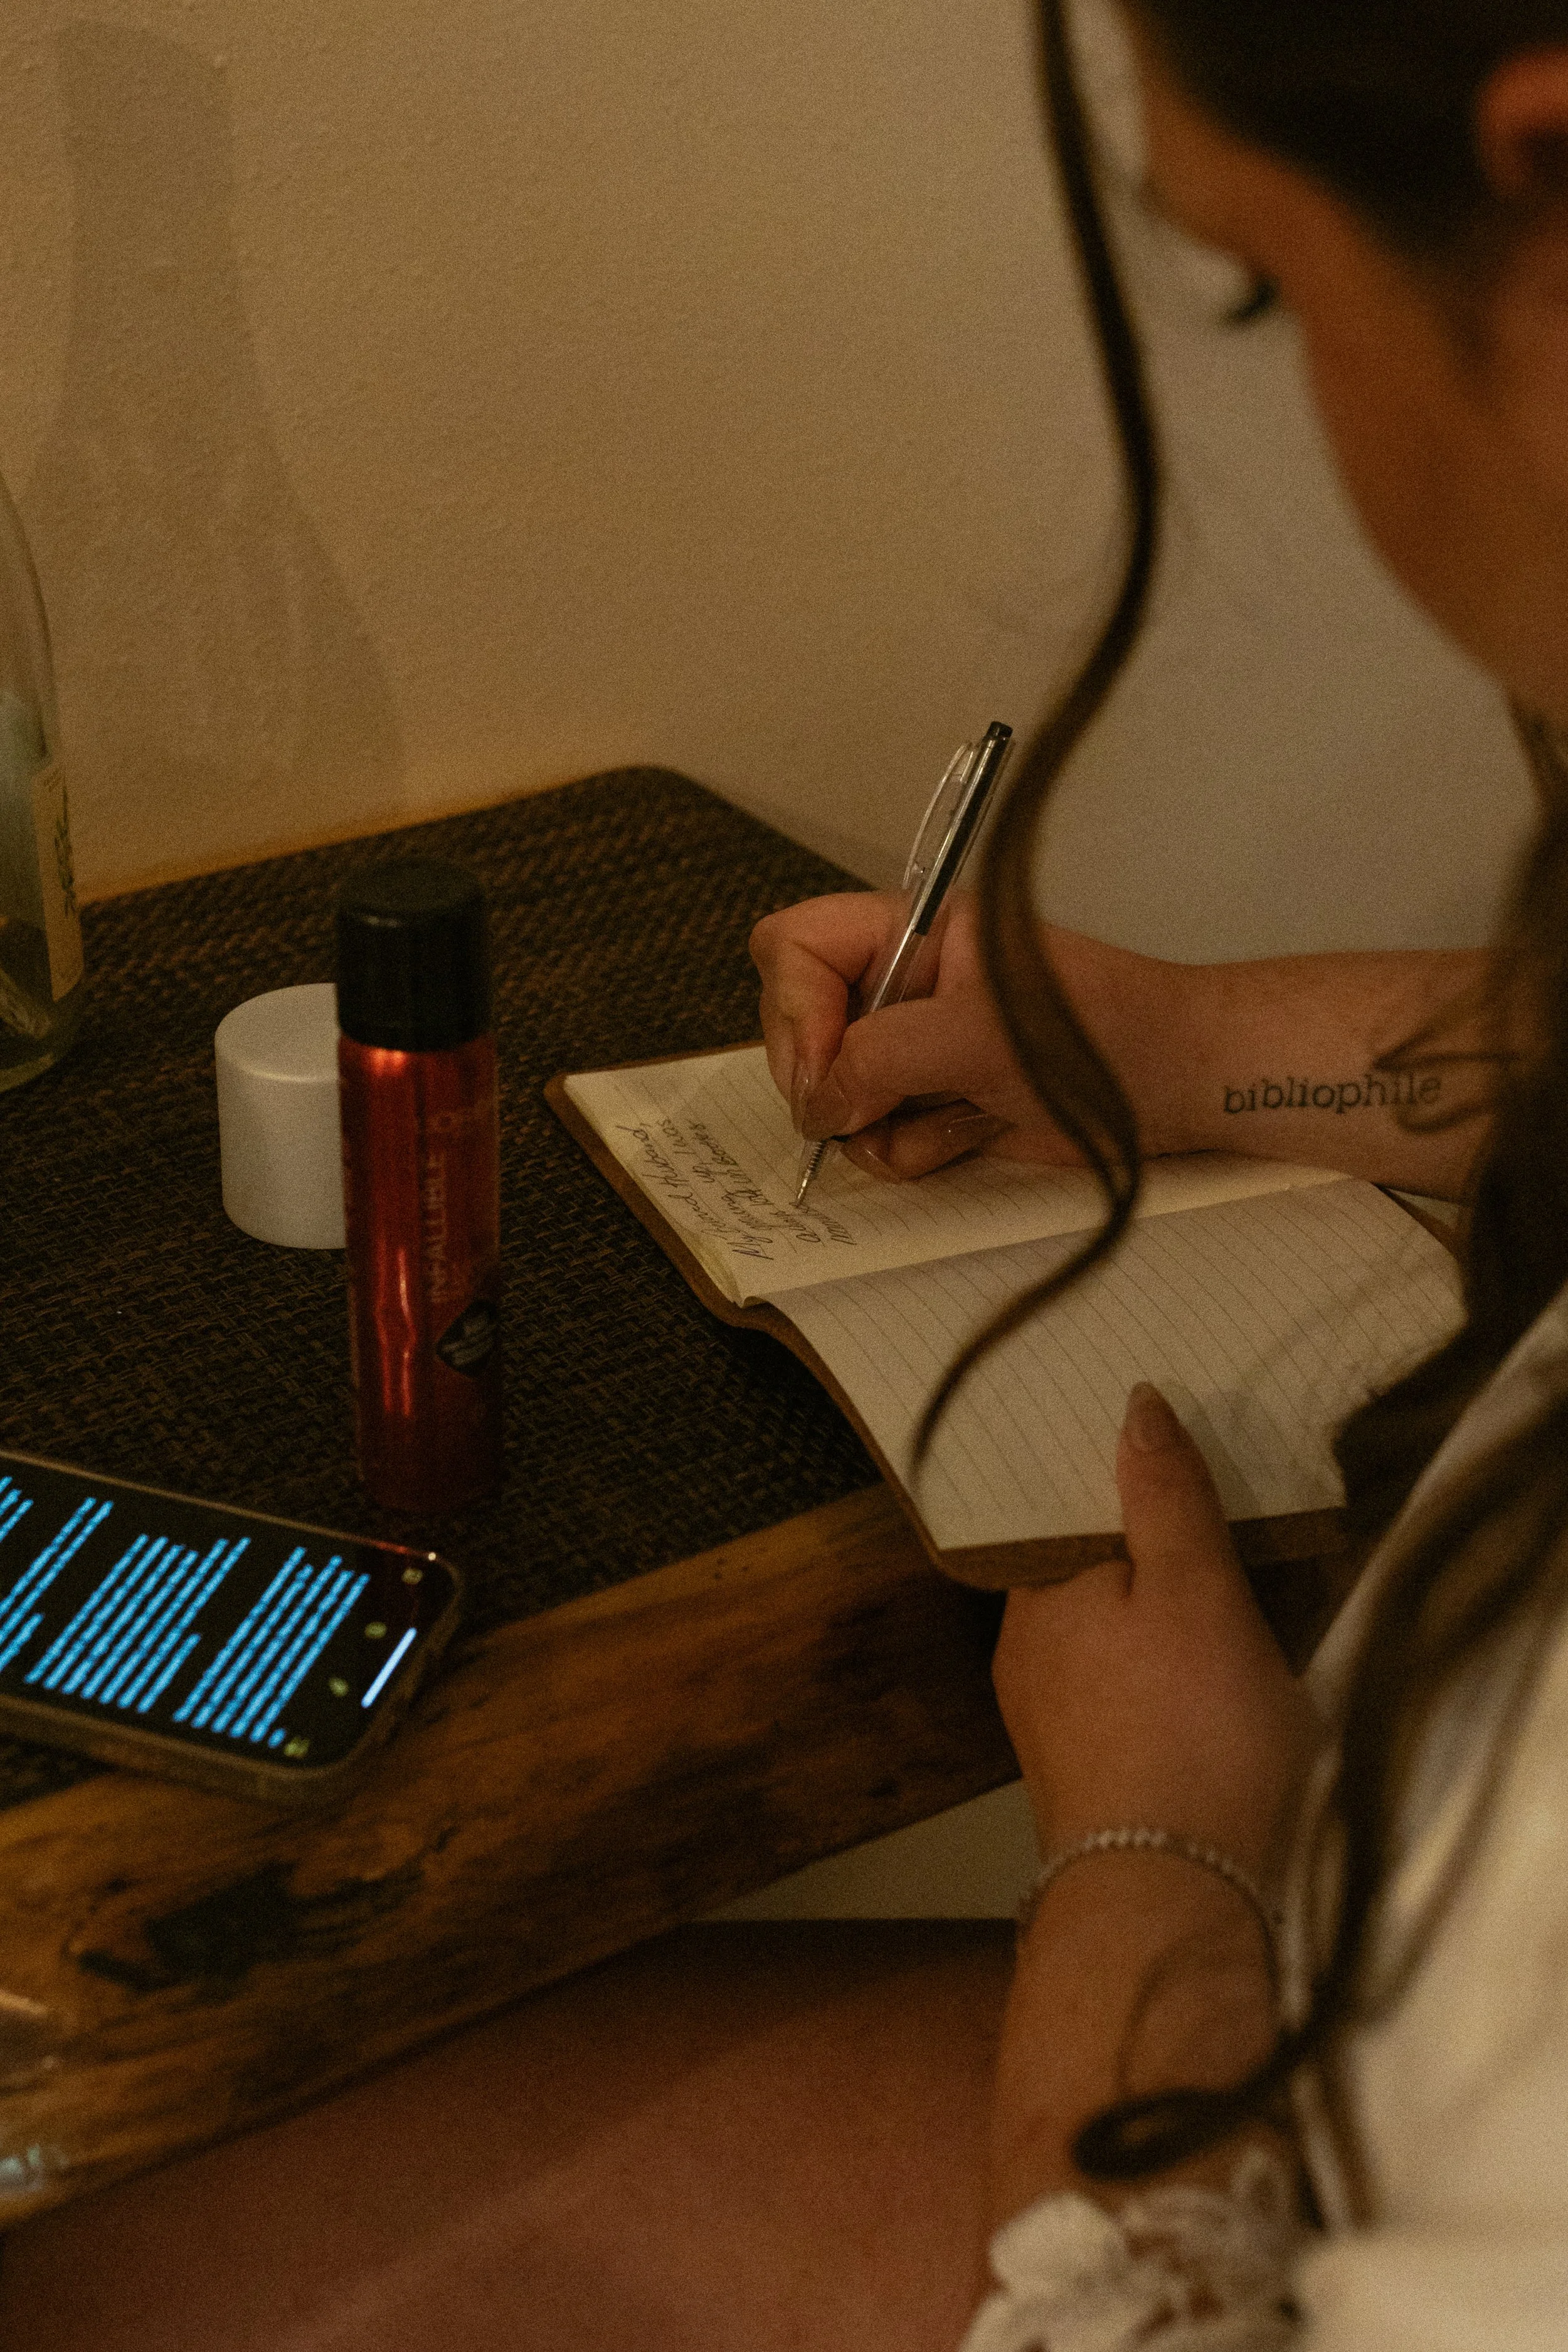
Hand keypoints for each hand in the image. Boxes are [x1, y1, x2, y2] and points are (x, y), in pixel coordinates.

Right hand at [751, 891, 1190, 1179]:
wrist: (1176, 1088)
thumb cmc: (1099, 1033)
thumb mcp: (976, 1034)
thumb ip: (880, 1059)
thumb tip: (819, 1105)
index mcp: (912, 932)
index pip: (797, 947)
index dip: (793, 1011)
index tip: (828, 1070)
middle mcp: (903, 986)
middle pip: (801, 1028)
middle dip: (827, 1082)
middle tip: (866, 1113)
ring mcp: (917, 1049)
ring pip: (835, 1095)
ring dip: (875, 1126)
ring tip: (945, 1119)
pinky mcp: (937, 1104)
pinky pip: (879, 1136)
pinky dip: (911, 1151)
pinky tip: (968, 1136)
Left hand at [992, 1385, 1317, 1883]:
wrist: (1173, 1904)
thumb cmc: (1192, 1733)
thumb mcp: (1196, 1592)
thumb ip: (1165, 1497)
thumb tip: (1135, 1402)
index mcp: (1036, 1593)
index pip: (1068, 1505)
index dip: (1122, 1476)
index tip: (1176, 1451)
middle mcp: (1024, 1651)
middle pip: (1086, 1569)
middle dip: (1141, 1542)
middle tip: (1218, 1509)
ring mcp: (1050, 1719)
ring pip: (1104, 1632)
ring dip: (1152, 1609)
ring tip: (1224, 1585)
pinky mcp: (1088, 1774)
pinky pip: (1120, 1690)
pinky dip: (1157, 1668)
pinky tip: (1202, 1674)